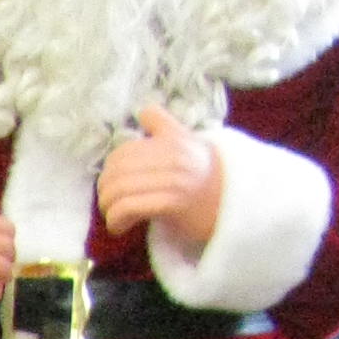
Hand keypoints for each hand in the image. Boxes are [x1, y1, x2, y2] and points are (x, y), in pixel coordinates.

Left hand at [98, 105, 225, 255]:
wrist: (234, 203)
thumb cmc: (203, 176)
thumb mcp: (187, 142)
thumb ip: (163, 127)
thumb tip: (143, 110)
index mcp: (171, 140)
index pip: (123, 152)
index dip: (110, 170)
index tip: (114, 184)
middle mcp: (172, 156)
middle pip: (116, 172)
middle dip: (105, 192)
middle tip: (110, 204)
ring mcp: (173, 179)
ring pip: (118, 191)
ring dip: (108, 208)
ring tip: (114, 216)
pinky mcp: (172, 203)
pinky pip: (128, 208)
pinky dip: (116, 220)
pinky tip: (121, 227)